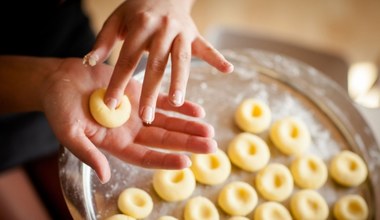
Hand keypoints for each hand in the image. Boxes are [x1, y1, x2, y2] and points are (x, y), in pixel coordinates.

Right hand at [42, 58, 216, 182]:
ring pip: (168, 121)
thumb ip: (87, 153)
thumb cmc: (59, 108)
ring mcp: (137, 112)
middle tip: (211, 146)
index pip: (145, 156)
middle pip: (164, 140)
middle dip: (187, 143)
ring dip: (188, 125)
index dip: (165, 160)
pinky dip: (179, 104)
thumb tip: (104, 176)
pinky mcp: (139, 93)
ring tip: (209, 129)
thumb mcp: (69, 132)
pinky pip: (162, 100)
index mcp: (116, 144)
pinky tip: (197, 109)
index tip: (186, 161)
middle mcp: (131, 131)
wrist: (60, 80)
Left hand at [85, 0, 232, 123]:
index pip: (128, 59)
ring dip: (181, 81)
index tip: (111, 104)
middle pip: (156, 64)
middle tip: (145, 117)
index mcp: (140, 25)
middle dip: (151, 92)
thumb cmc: (137, 11)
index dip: (119, 82)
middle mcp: (163, 29)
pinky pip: (207, 48)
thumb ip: (103, 41)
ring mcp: (182, 32)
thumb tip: (90, 62)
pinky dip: (218, 58)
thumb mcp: (116, 20)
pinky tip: (228, 70)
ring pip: (181, 60)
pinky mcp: (196, 35)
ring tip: (177, 103)